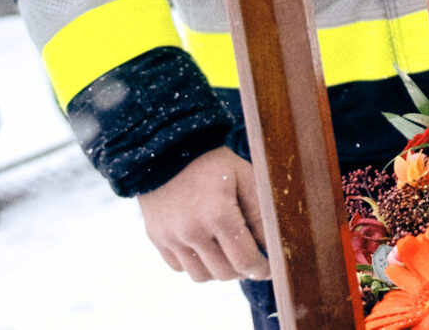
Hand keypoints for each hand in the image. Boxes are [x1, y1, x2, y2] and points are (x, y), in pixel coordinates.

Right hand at [137, 147, 270, 282]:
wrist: (168, 151)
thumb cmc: (214, 163)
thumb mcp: (246, 178)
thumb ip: (260, 214)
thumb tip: (271, 246)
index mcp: (218, 215)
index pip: (245, 260)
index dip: (261, 269)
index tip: (269, 269)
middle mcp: (192, 231)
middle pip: (224, 272)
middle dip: (242, 270)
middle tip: (251, 258)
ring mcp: (171, 238)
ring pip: (201, 276)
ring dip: (218, 270)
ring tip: (228, 254)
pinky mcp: (157, 239)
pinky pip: (180, 267)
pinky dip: (196, 264)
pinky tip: (206, 247)